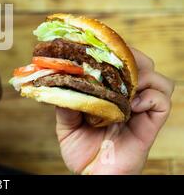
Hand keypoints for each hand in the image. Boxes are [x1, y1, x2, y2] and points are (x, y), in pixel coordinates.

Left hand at [56, 47, 174, 173]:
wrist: (91, 175)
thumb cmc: (80, 150)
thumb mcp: (66, 124)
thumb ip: (65, 104)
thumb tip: (59, 82)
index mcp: (109, 92)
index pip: (120, 62)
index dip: (115, 49)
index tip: (98, 46)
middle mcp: (128, 97)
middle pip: (143, 63)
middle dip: (131, 56)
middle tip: (113, 62)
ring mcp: (140, 110)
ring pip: (158, 79)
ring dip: (142, 75)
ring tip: (123, 85)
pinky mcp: (150, 125)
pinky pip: (162, 102)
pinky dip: (150, 97)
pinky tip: (131, 105)